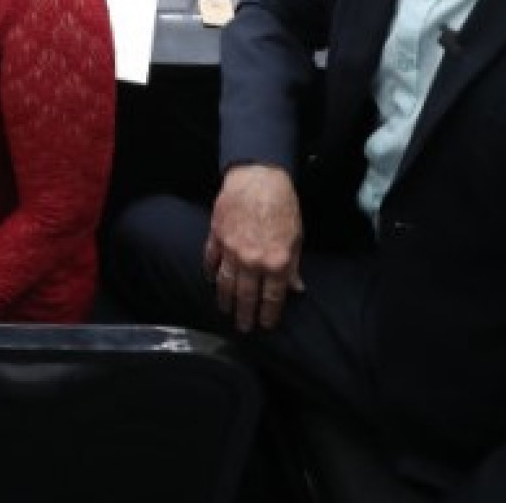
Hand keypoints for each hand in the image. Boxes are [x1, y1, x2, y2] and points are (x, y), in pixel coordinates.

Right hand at [204, 164, 304, 332]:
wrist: (259, 178)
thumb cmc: (282, 204)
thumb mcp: (296, 237)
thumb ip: (294, 265)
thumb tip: (295, 288)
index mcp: (276, 262)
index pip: (272, 298)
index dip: (269, 314)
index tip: (266, 325)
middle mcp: (253, 261)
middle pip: (247, 296)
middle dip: (245, 315)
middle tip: (242, 327)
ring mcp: (231, 250)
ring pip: (226, 283)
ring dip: (225, 300)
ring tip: (225, 311)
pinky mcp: (217, 236)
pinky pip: (210, 260)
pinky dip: (209, 272)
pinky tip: (210, 281)